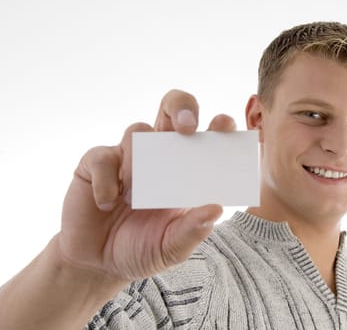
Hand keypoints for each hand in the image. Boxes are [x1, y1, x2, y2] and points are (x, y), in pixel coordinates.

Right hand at [58, 90, 235, 281]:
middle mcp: (160, 156)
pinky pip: (103, 156)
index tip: (225, 125)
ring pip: (138, 130)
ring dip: (140, 157)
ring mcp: (127, 157)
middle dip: (182, 107)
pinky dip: (107, 180)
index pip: (207, 137)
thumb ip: (192, 230)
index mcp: (186, 170)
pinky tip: (108, 202)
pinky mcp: (96, 165)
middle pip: (172, 109)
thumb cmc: (142, 249)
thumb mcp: (172, 247)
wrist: (98, 265)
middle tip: (187, 126)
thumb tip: (216, 208)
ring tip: (136, 192)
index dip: (218, 125)